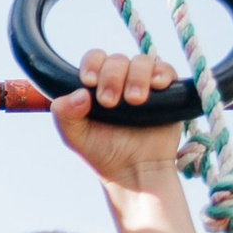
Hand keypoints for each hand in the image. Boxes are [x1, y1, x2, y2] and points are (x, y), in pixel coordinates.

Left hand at [54, 46, 184, 187]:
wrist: (135, 173)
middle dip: (112, 77)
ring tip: (134, 101)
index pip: (95, 58)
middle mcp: (121, 80)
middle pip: (117, 60)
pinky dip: (162, 74)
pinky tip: (157, 85)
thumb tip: (79, 93)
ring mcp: (144, 84)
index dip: (92, 64)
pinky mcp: (168, 92)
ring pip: (142, 62)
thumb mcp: (75, 136)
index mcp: (97, 84)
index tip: (89, 81)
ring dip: (137, 77)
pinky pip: (167, 71)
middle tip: (109, 102)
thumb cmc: (103, 153)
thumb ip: (64, 114)